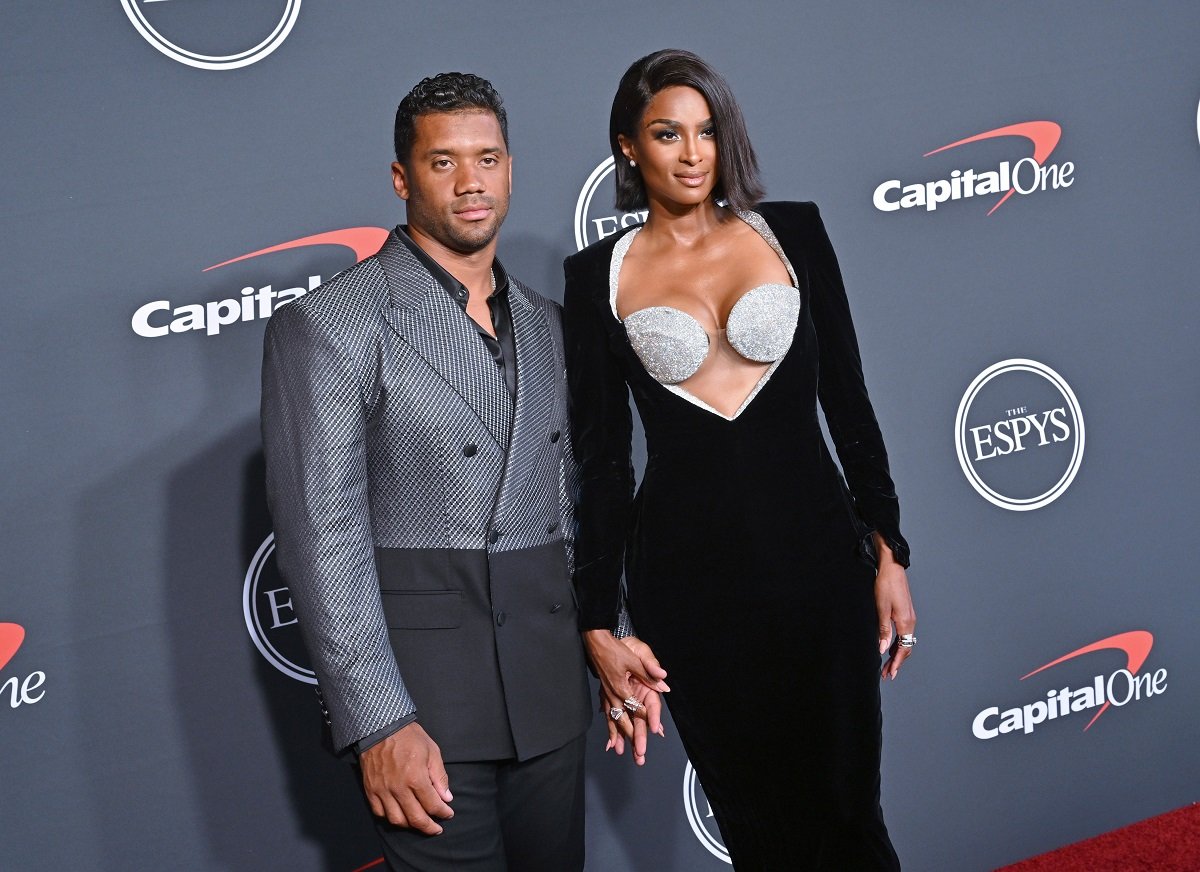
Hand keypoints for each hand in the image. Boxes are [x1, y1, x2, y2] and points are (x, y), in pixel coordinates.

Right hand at [360, 721, 453, 833]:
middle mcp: (398, 788)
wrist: (381, 727)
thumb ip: (439, 776)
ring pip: (397, 820)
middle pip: (415, 818)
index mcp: (416, 777)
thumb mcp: (432, 751)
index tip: (448, 813)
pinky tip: (399, 815)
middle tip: (436, 829)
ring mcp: (382, 790)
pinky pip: (380, 812)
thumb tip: (446, 797)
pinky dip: (390, 818)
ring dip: (410, 825)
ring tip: (419, 823)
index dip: (443, 812)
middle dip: (429, 827)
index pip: (433, 805)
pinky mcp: (370, 790)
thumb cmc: (409, 737)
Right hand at [583, 630, 668, 765]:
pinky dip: (608, 726)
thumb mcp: (634, 658)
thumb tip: (663, 680)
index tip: (653, 731)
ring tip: (618, 751)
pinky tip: (608, 738)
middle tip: (637, 753)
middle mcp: (613, 695)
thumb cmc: (614, 649)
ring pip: (612, 720)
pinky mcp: (604, 693)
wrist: (595, 642)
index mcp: (621, 688)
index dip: (645, 718)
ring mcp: (607, 695)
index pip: (635, 707)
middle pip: (623, 720)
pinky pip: (606, 714)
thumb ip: (648, 671)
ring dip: (616, 736)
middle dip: (630, 737)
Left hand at [874, 534, 916, 680]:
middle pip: (906, 648)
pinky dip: (897, 644)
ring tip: (887, 664)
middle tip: (887, 674)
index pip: (903, 649)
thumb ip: (883, 631)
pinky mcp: (905, 613)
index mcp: (906, 623)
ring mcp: (909, 617)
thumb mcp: (881, 610)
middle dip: (897, 662)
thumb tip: (882, 649)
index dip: (896, 663)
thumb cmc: (886, 586)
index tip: (891, 674)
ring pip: (905, 641)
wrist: (892, 568)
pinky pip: (904, 634)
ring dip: (896, 654)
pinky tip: (889, 647)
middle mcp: (911, 622)